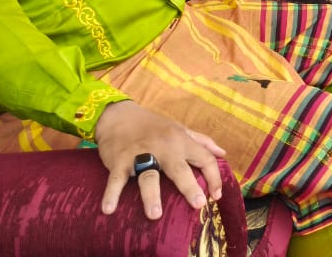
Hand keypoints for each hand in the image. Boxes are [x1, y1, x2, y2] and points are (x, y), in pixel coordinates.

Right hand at [95, 100, 224, 220]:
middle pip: (178, 168)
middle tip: (198, 204)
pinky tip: (108, 209)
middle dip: (189, 186)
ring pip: (148, 175)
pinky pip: (115, 179)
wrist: (119, 115)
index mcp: (180, 140)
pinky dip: (111, 194)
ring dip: (151, 196)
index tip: (217, 195)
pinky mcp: (119, 160)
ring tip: (156, 215)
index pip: (203, 157)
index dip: (214, 176)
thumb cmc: (154, 126)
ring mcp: (140, 154)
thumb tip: (223, 153)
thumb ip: (202, 141)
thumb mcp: (180, 129)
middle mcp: (163, 147)